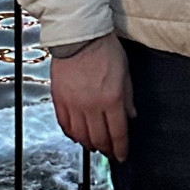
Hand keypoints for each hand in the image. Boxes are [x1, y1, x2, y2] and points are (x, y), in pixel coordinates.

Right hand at [50, 33, 134, 160]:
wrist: (79, 34)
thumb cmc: (103, 47)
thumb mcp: (124, 71)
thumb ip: (128, 96)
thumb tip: (131, 116)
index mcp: (112, 99)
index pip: (117, 133)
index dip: (121, 148)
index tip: (122, 155)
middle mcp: (92, 106)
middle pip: (99, 139)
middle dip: (106, 149)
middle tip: (109, 152)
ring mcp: (74, 104)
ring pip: (81, 136)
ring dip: (89, 144)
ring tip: (94, 145)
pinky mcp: (59, 99)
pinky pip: (65, 125)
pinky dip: (71, 134)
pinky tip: (76, 135)